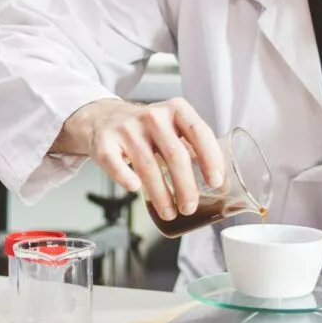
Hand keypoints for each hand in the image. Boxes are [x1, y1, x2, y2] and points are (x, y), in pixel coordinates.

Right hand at [53, 98, 223, 221]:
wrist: (103, 117)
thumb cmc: (148, 129)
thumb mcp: (173, 127)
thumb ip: (193, 146)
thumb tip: (218, 182)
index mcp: (176, 109)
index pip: (199, 132)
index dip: (210, 158)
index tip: (216, 183)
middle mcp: (153, 115)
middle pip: (175, 154)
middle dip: (186, 186)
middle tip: (190, 207)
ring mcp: (127, 128)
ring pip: (148, 166)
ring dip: (161, 195)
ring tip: (170, 213)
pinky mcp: (105, 141)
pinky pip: (116, 164)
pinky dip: (126, 178)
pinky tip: (135, 189)